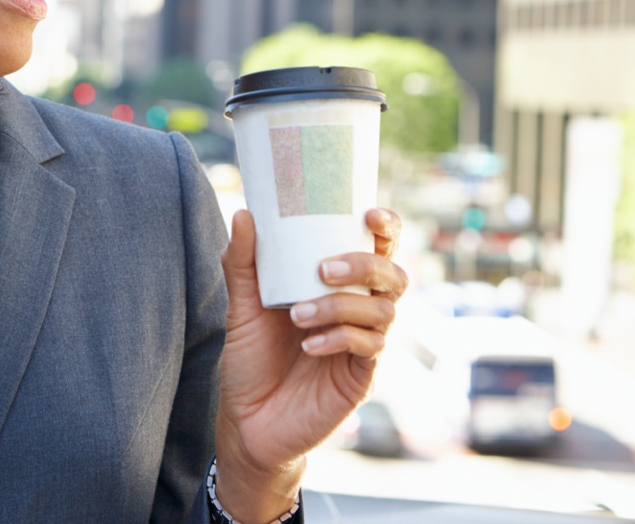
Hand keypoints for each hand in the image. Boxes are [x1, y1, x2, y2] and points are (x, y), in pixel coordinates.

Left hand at [213, 207, 406, 521]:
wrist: (247, 421)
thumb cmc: (251, 359)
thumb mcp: (241, 307)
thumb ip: (243, 262)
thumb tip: (245, 213)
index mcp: (338, 285)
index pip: (377, 247)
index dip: (386, 227)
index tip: (369, 214)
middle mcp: (359, 309)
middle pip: (393, 274)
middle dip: (364, 264)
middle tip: (323, 269)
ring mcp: (364, 343)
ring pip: (383, 309)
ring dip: (341, 305)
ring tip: (298, 315)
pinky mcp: (362, 375)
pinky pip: (370, 347)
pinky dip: (341, 338)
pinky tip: (310, 344)